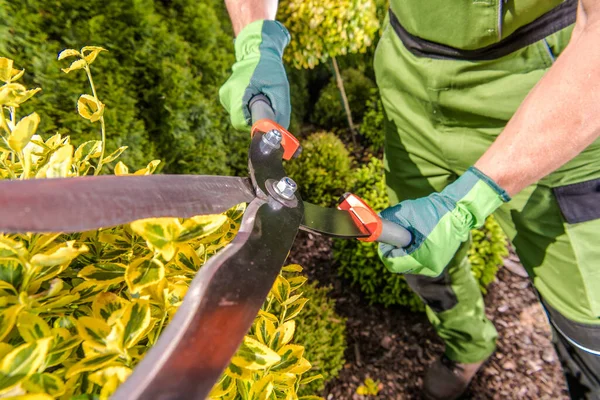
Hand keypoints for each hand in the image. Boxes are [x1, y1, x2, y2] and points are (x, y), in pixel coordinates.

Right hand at [219, 20, 290, 130]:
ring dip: (251, 112)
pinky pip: (237, 110)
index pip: (240, 123)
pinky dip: (247, 107)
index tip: (264, 118)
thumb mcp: (280, 89)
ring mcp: (224, 95)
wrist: (257, 51)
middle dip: (254, 118)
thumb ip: (281, 111)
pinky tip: (252, 93)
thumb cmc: (270, 69)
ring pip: (239, 117)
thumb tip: (279, 130)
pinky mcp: (225, 95)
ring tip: (259, 94)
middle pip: (240, 122)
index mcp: (237, 92)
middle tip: (265, 104)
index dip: (253, 125)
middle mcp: (227, 95)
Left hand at [378, 167, 509, 276]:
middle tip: (396, 233)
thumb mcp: (407, 212)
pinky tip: (420, 238)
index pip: (392, 262)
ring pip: (408, 264)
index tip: (384, 237)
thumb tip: (371, 222)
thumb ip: (388, 219)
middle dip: (394, 250)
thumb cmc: (434, 211)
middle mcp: (429, 267)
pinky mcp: (438, 263)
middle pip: (399, 264)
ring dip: (404, 251)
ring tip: (412, 234)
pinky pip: (418, 261)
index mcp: (422, 258)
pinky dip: (414, 251)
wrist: (460, 211)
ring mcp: (435, 267)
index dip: (385, 250)